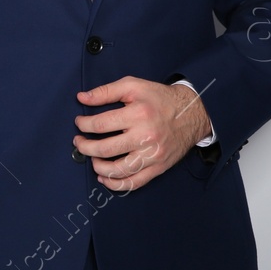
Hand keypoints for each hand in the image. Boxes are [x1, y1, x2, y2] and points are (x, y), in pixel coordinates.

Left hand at [73, 77, 211, 192]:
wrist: (192, 114)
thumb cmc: (159, 98)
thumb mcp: (133, 85)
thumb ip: (105, 91)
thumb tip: (82, 98)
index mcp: (137, 115)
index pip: (100, 125)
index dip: (84, 125)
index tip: (79, 124)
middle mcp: (145, 137)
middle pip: (105, 149)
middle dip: (85, 147)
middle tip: (78, 142)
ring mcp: (152, 155)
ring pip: (118, 170)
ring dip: (98, 167)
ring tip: (92, 158)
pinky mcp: (158, 168)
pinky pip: (134, 183)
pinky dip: (116, 184)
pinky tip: (104, 177)